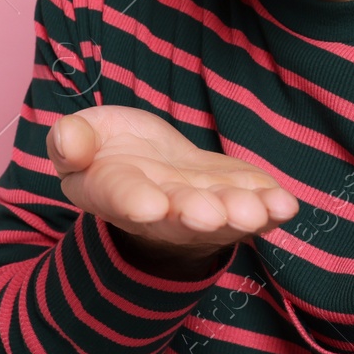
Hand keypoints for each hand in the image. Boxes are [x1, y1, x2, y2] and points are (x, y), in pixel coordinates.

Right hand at [45, 105, 299, 256]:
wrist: (147, 166)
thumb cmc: (108, 150)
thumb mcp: (81, 137)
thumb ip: (72, 140)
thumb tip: (68, 141)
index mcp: (112, 191)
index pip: (122, 198)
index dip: (136, 201)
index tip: (152, 206)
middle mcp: (160, 209)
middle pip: (179, 216)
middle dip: (198, 215)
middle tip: (212, 215)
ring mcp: (202, 207)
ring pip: (222, 216)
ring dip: (241, 214)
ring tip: (257, 211)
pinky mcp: (235, 196)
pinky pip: (255, 206)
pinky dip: (271, 208)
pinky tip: (285, 205)